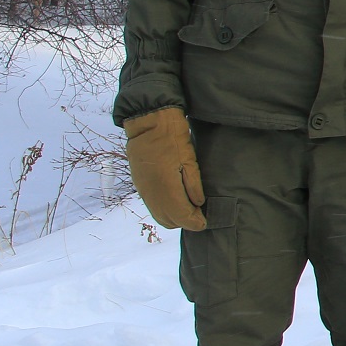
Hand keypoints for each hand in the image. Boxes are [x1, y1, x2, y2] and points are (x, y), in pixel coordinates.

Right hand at [124, 107, 206, 229]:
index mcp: (165, 188)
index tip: (205, 221)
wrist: (147, 123)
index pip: (181, 216)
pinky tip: (177, 199)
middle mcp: (151, 193)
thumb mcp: (189, 159)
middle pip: (169, 221)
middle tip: (199, 213)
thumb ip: (193, 185)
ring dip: (174, 216)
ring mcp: (143, 189)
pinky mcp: (140, 184)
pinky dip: (165, 208)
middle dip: (185, 221)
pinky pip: (152, 205)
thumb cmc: (172, 138)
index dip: (195, 222)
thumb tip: (198, 204)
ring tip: (190, 207)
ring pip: (159, 215)